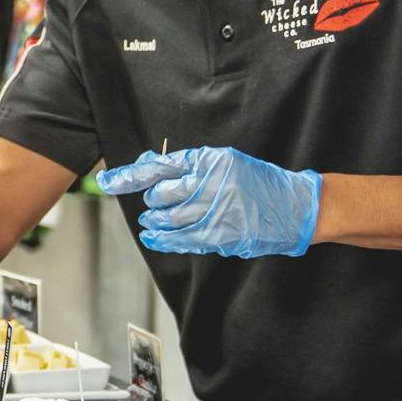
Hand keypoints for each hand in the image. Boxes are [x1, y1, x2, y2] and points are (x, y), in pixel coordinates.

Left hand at [97, 146, 321, 257]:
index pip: (161, 167)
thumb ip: (188, 165)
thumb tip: (148, 165)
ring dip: (157, 222)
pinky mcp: (222, 234)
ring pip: (170, 219)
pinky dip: (164, 240)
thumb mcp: (225, 162)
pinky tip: (154, 238)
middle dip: (154, 202)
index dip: (130, 176)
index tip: (107, 182)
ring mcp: (217, 210)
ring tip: (153, 222)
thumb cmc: (257, 182)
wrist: (295, 207)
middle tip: (154, 206)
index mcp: (211, 160)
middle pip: (163, 195)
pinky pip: (184, 239)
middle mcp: (212, 183)